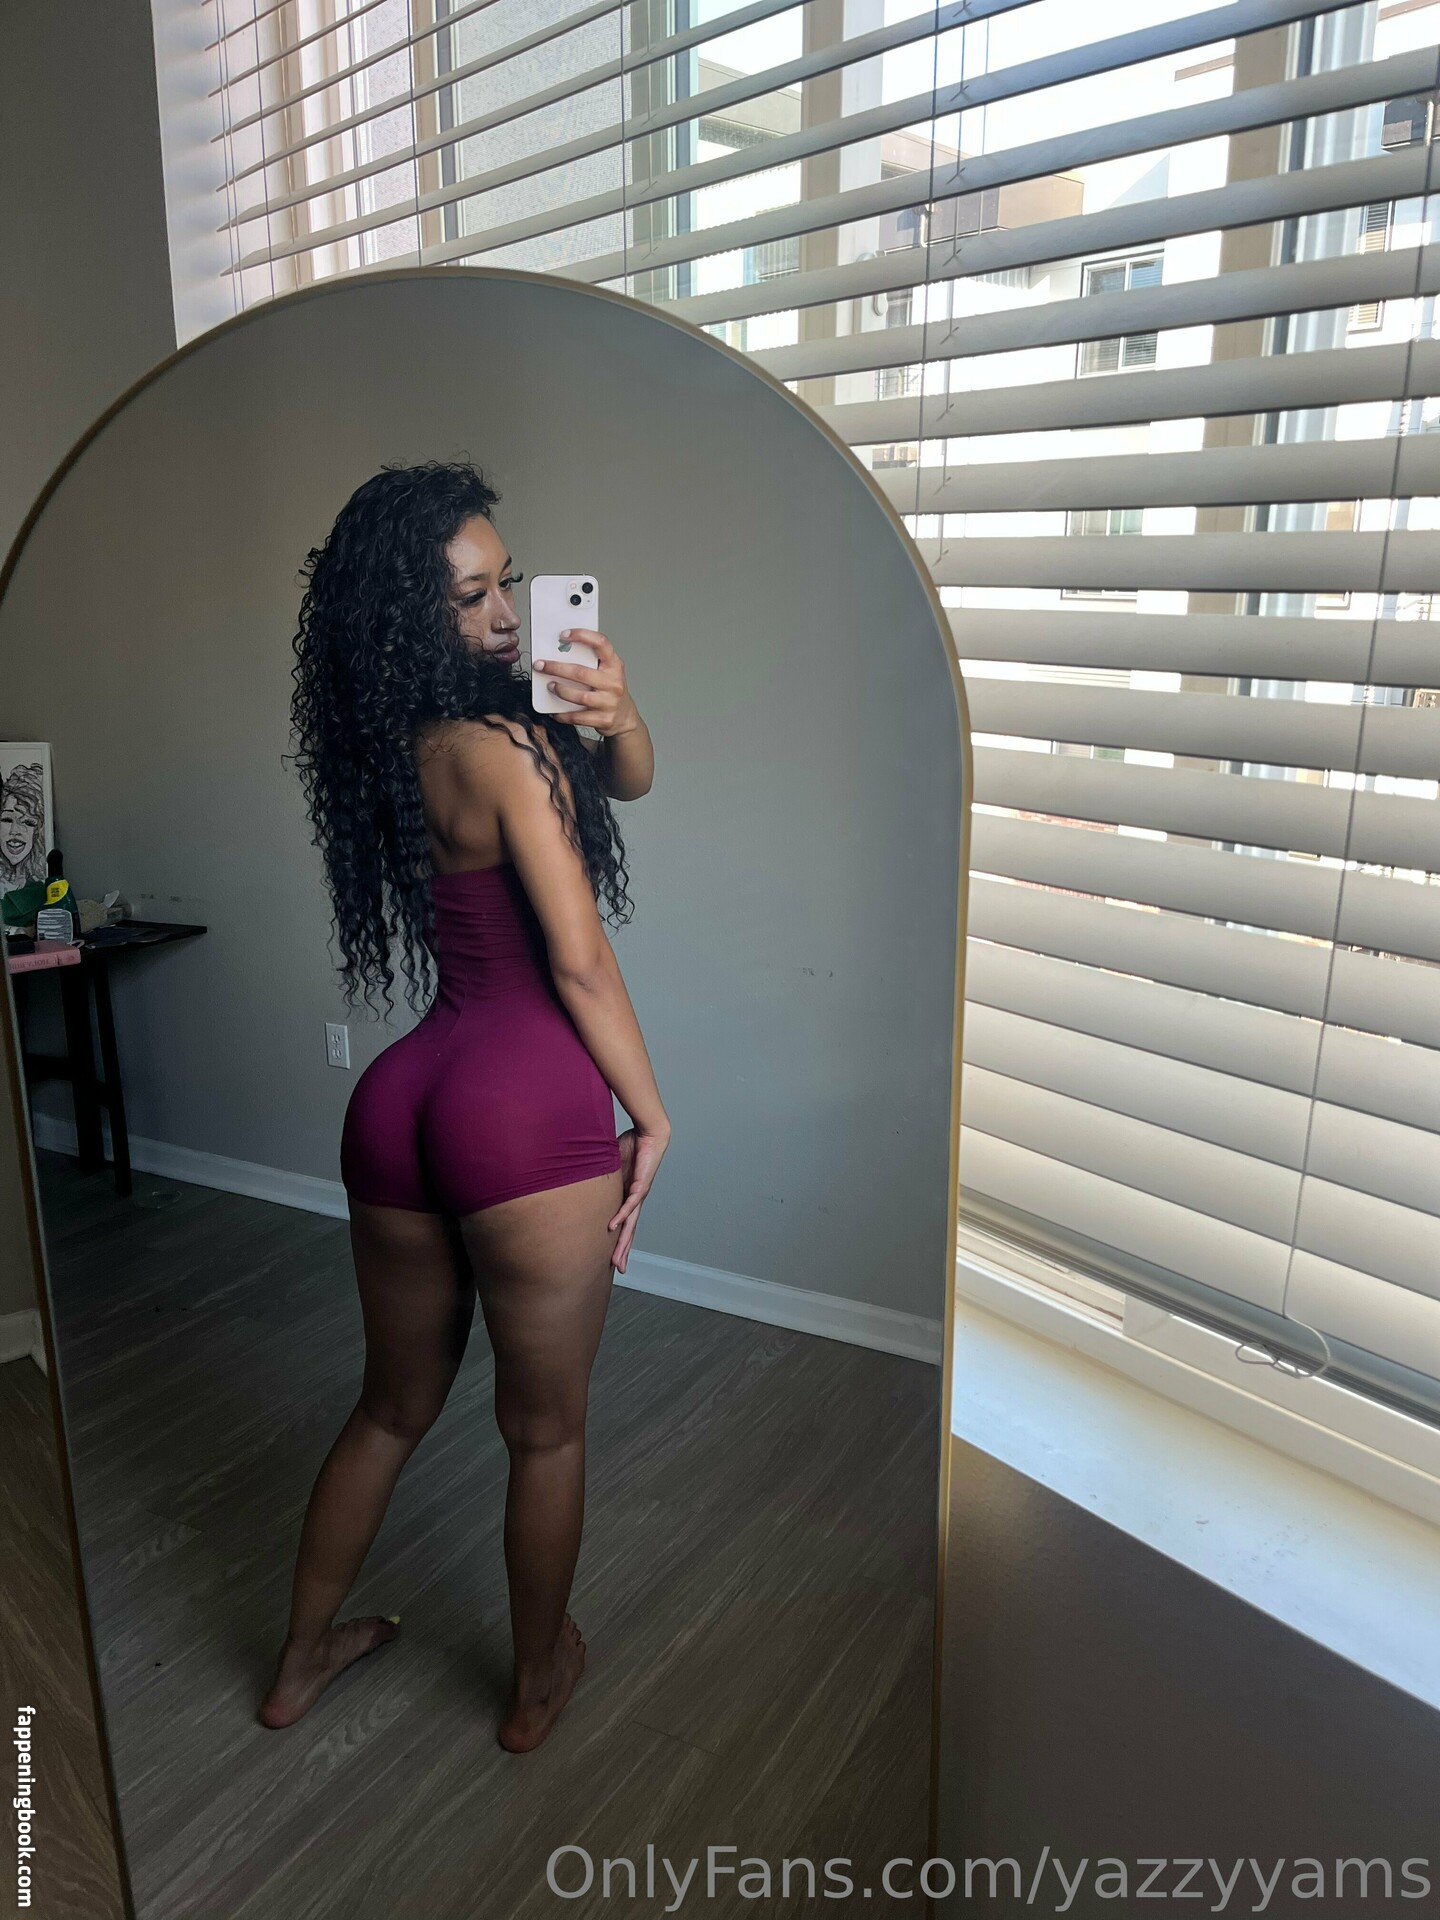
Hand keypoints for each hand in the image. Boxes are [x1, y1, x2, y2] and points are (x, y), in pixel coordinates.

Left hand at [533, 629, 637, 737]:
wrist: (624, 716)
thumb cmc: (610, 689)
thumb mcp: (606, 671)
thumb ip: (590, 661)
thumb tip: (560, 652)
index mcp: (614, 665)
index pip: (601, 643)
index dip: (582, 636)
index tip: (563, 635)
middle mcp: (613, 683)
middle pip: (581, 673)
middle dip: (557, 668)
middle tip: (540, 665)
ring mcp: (609, 702)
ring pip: (580, 696)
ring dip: (560, 690)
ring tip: (550, 686)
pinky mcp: (603, 719)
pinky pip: (578, 717)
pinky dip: (563, 714)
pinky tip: (554, 711)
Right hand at [607, 1124, 668, 1274]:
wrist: (648, 1134)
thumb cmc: (631, 1146)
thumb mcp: (609, 1165)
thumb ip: (599, 1174)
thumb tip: (579, 1174)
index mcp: (627, 1196)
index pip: (624, 1223)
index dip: (619, 1240)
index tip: (613, 1256)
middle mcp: (635, 1199)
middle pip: (629, 1230)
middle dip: (623, 1250)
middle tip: (619, 1269)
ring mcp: (639, 1194)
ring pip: (631, 1224)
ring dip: (623, 1242)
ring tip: (617, 1259)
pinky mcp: (641, 1185)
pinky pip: (629, 1203)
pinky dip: (622, 1215)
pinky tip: (614, 1227)